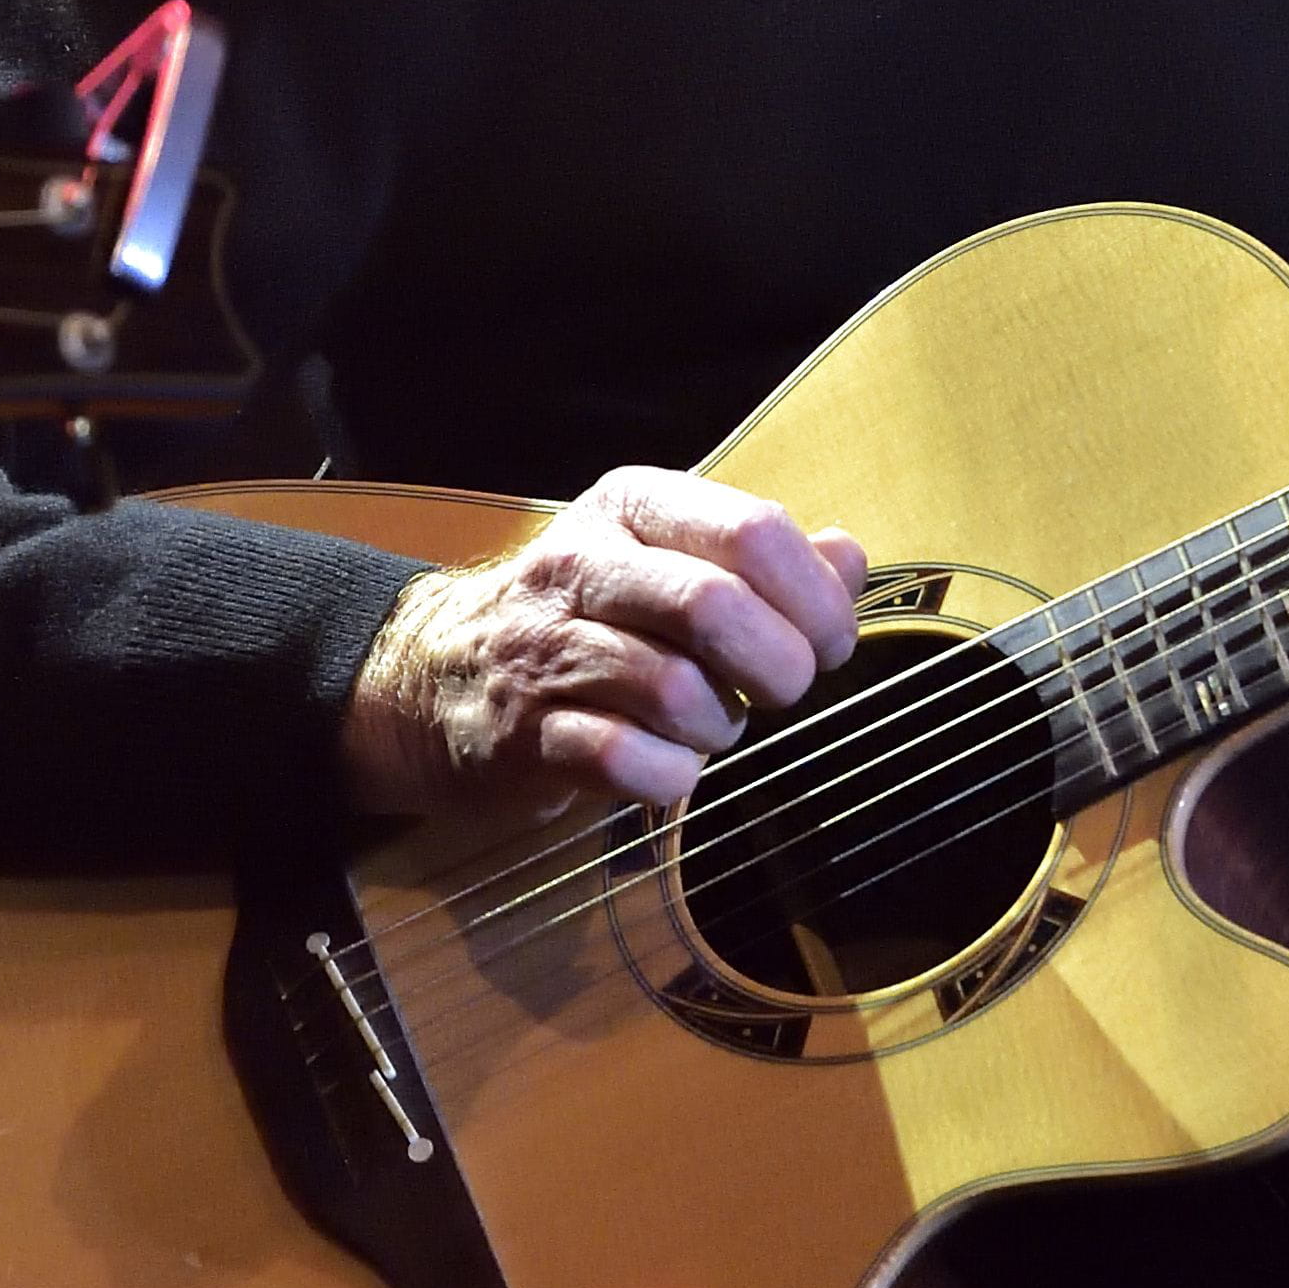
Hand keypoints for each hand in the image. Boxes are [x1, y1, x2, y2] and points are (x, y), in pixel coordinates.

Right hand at [341, 468, 867, 820]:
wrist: (438, 674)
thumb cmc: (588, 619)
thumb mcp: (671, 562)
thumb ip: (766, 560)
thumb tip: (849, 557)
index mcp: (633, 509)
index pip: (753, 531)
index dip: (816, 599)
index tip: (827, 643)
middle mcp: (583, 566)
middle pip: (714, 605)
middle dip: (777, 665)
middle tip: (779, 693)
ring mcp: (545, 649)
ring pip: (673, 689)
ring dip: (719, 727)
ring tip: (710, 727)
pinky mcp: (522, 733)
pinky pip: (623, 761)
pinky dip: (669, 778)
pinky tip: (667, 770)